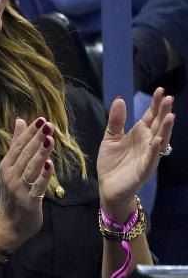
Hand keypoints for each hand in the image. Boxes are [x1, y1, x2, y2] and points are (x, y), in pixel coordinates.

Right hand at [0, 116, 54, 250]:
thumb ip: (16, 145)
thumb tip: (20, 121)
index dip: (29, 132)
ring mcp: (18, 188)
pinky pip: (37, 186)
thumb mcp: (12, 168)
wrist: (9, 224)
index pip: (18, 145)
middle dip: (36, 139)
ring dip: (40, 153)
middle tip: (48, 124)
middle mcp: (10, 175)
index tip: (40, 119)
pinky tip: (50, 164)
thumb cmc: (13, 193)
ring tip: (49, 139)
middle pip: (24, 154)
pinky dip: (43, 175)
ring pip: (30, 167)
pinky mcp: (28, 201)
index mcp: (6, 165)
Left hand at [98, 88, 174, 220]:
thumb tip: (119, 99)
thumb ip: (116, 120)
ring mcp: (148, 156)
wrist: (108, 187)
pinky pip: (151, 158)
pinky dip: (154, 149)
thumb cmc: (112, 163)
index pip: (150, 116)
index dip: (155, 104)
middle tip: (168, 98)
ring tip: (170, 116)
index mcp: (139, 134)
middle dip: (163, 112)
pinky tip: (157, 140)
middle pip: (157, 125)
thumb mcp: (110, 138)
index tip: (160, 90)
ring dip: (165, 129)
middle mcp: (147, 143)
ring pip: (159, 140)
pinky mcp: (144, 169)